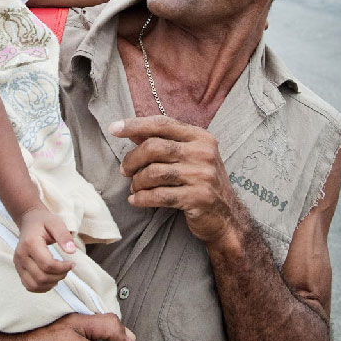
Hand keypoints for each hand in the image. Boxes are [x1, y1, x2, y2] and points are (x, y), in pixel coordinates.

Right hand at [14, 208, 76, 291]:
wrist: (29, 221)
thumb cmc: (44, 222)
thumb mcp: (56, 223)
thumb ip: (64, 236)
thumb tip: (71, 251)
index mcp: (30, 243)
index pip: (47, 265)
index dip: (62, 268)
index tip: (72, 263)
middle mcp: (20, 255)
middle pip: (41, 277)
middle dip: (59, 276)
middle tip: (67, 268)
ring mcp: (18, 264)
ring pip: (34, 285)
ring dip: (51, 283)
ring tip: (60, 273)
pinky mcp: (18, 270)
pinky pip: (29, 286)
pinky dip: (42, 287)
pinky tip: (51, 279)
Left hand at [110, 115, 241, 245]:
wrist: (226, 216)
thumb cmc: (201, 182)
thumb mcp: (190, 157)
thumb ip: (164, 142)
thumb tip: (132, 132)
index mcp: (201, 137)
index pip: (163, 124)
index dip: (135, 124)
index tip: (114, 128)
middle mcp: (203, 153)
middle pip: (154, 147)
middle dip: (132, 159)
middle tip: (124, 170)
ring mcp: (202, 175)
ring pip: (154, 173)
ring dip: (137, 182)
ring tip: (134, 187)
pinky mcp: (198, 198)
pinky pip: (159, 195)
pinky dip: (142, 198)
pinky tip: (135, 200)